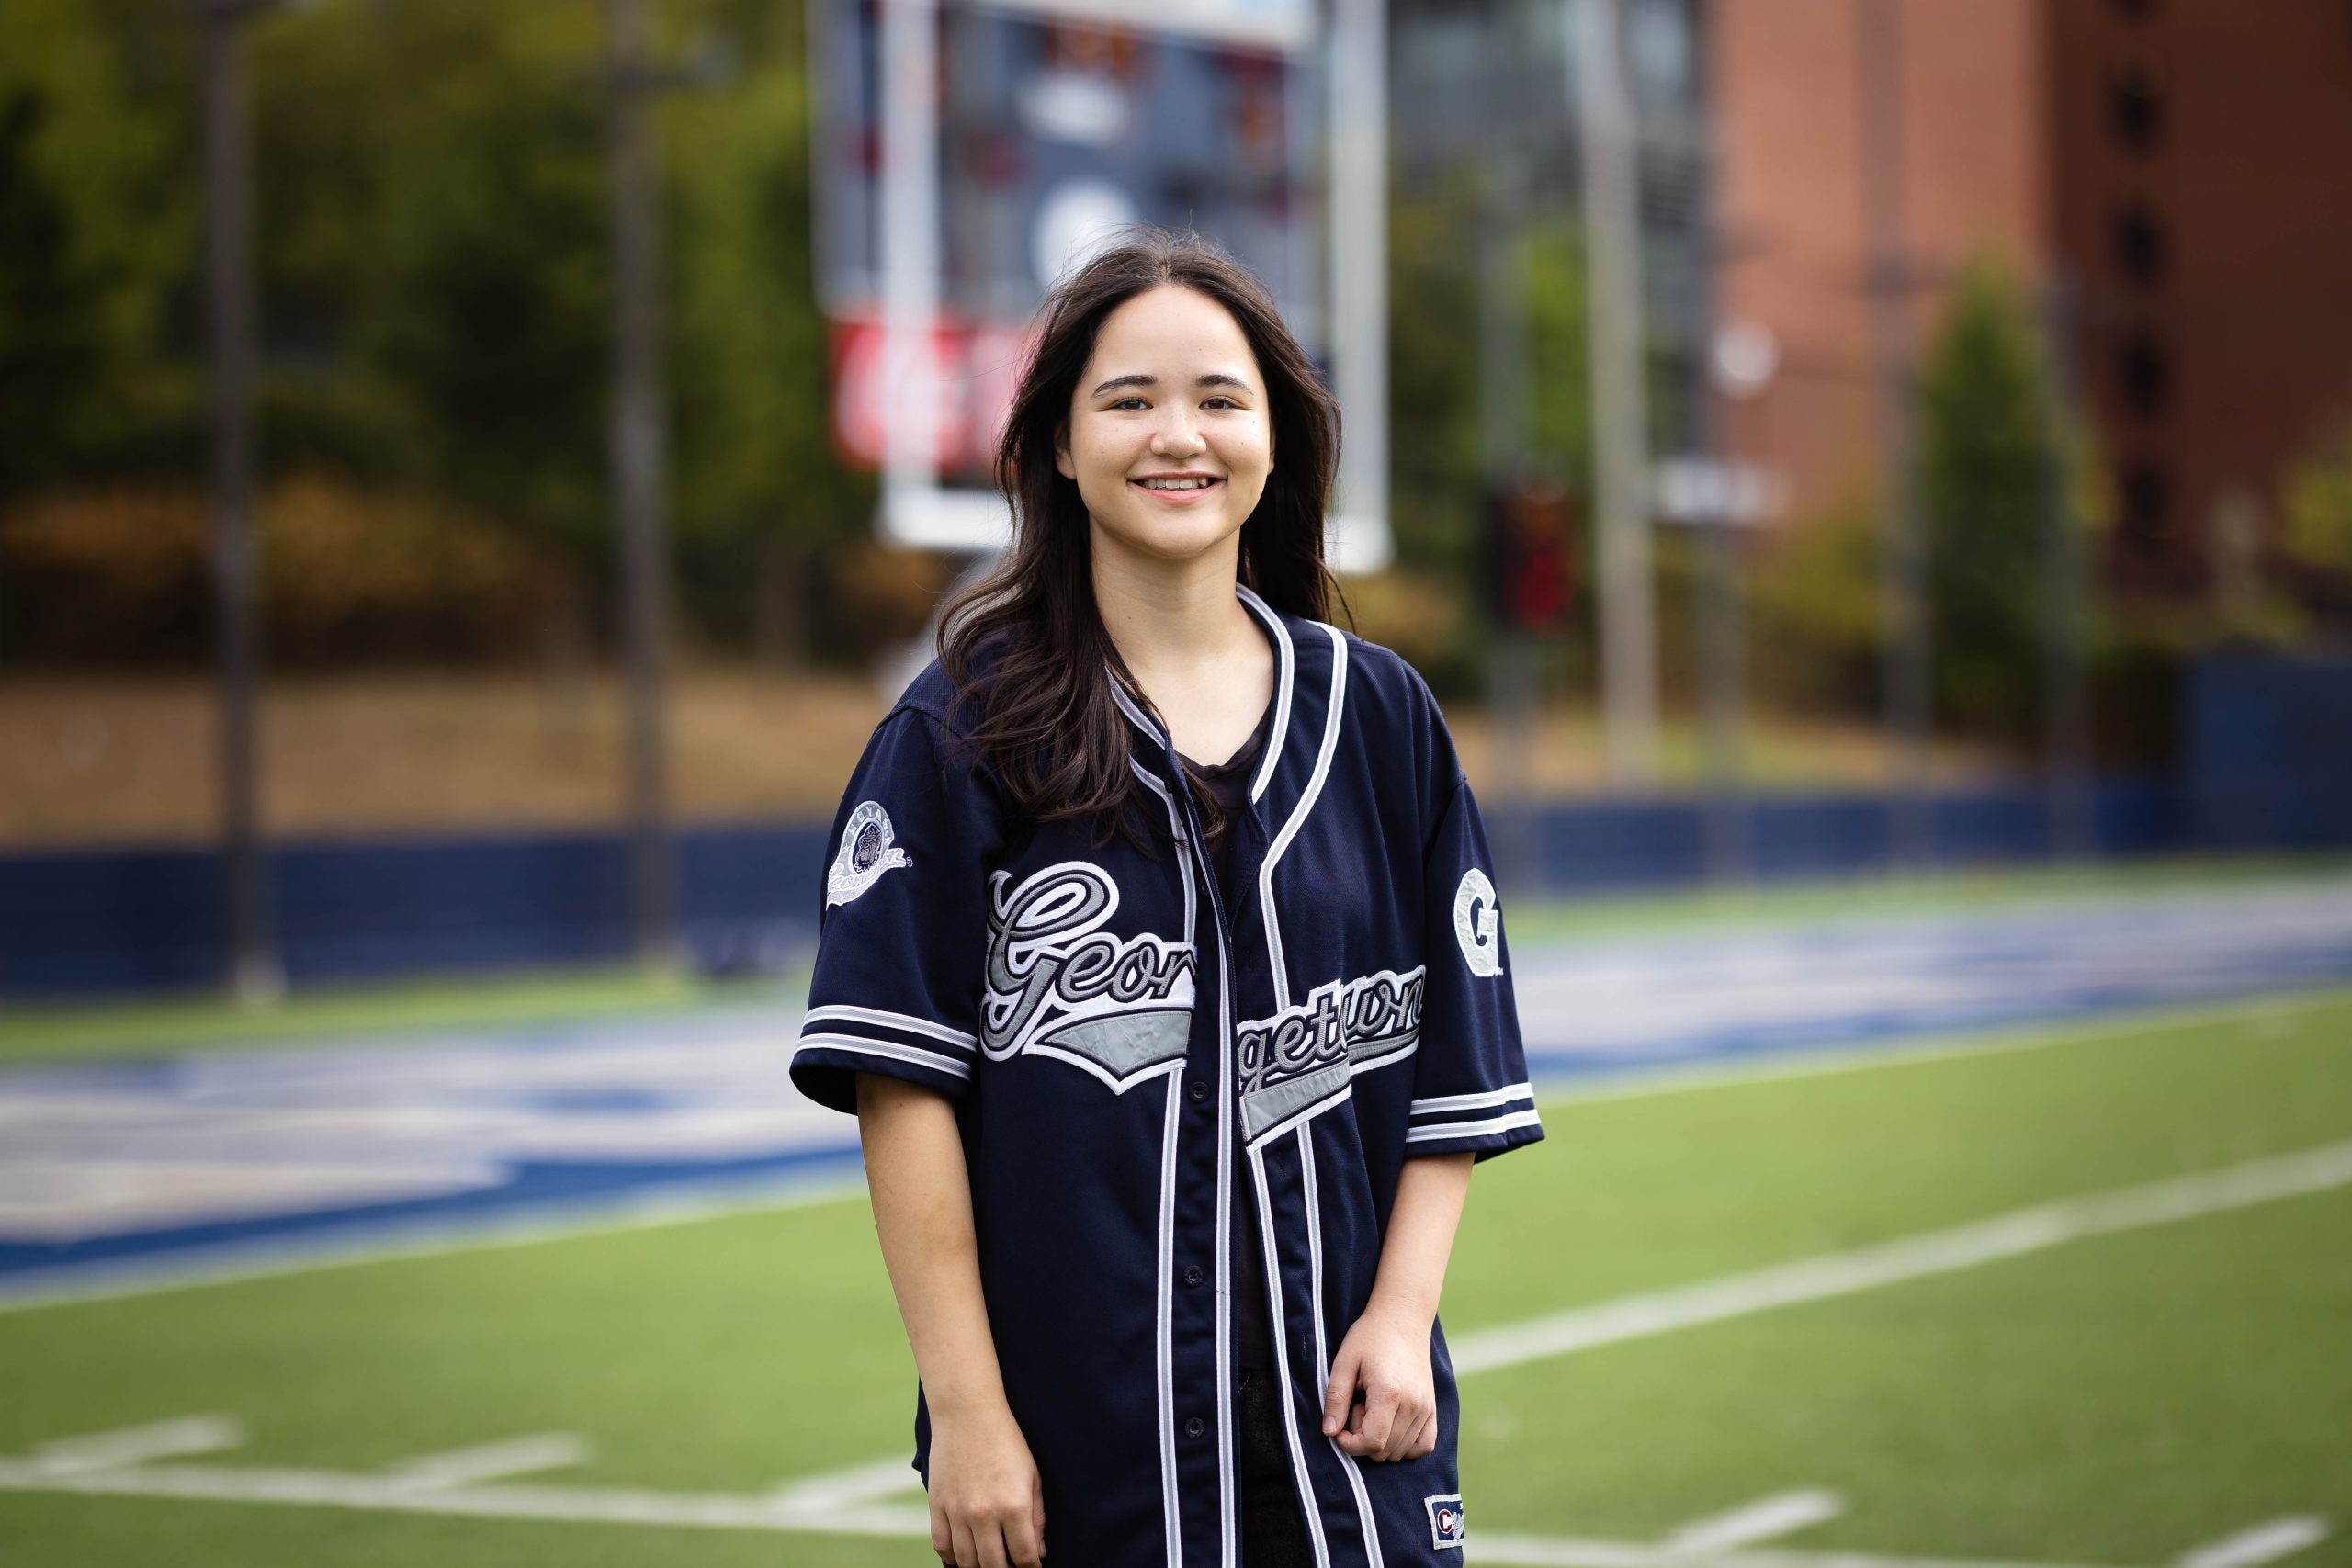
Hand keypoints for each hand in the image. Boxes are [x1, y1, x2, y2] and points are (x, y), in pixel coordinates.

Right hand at [926, 1400, 1046, 1566]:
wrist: (967, 1413)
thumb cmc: (1006, 1441)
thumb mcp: (1032, 1476)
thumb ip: (1037, 1517)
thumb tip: (1038, 1553)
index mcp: (1015, 1505)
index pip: (1025, 1557)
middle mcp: (985, 1513)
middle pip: (994, 1566)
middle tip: (1010, 1566)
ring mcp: (957, 1511)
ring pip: (966, 1561)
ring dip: (979, 1567)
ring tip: (989, 1560)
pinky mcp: (937, 1505)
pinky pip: (941, 1545)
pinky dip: (952, 1557)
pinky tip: (964, 1554)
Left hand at [1319, 1300, 1437, 1461]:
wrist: (1402, 1318)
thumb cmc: (1370, 1337)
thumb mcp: (1344, 1362)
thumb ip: (1336, 1399)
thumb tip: (1329, 1433)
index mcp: (1389, 1394)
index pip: (1372, 1442)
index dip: (1349, 1443)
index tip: (1339, 1427)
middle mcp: (1413, 1405)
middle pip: (1385, 1451)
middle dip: (1362, 1438)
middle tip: (1357, 1407)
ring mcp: (1426, 1408)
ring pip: (1401, 1452)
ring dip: (1381, 1440)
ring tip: (1373, 1409)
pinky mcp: (1433, 1408)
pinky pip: (1424, 1445)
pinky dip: (1406, 1446)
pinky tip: (1391, 1426)